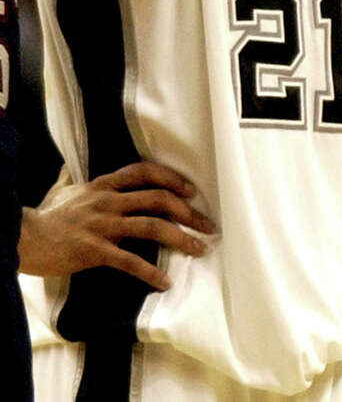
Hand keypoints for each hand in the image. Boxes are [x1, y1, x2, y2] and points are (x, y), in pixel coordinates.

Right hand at [19, 161, 216, 289]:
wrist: (22, 239)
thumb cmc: (42, 218)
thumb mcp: (58, 193)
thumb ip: (67, 181)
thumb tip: (64, 169)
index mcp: (104, 186)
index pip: (145, 172)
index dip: (172, 179)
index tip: (191, 192)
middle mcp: (108, 202)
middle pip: (159, 200)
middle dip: (189, 213)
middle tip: (208, 225)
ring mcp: (103, 226)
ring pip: (153, 227)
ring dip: (182, 239)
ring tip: (199, 250)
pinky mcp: (95, 251)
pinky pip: (130, 261)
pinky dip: (151, 273)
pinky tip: (165, 283)